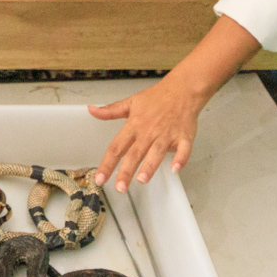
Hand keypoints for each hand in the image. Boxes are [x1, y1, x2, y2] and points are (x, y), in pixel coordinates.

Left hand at [89, 68, 204, 191]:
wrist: (182, 89)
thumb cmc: (157, 98)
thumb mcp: (131, 102)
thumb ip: (110, 111)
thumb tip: (92, 110)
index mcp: (134, 125)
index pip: (117, 147)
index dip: (107, 163)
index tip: (100, 178)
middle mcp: (149, 132)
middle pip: (135, 153)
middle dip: (126, 171)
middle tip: (119, 188)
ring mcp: (167, 134)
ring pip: (156, 152)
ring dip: (150, 166)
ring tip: (141, 180)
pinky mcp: (184, 136)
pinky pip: (183, 149)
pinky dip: (180, 158)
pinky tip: (176, 168)